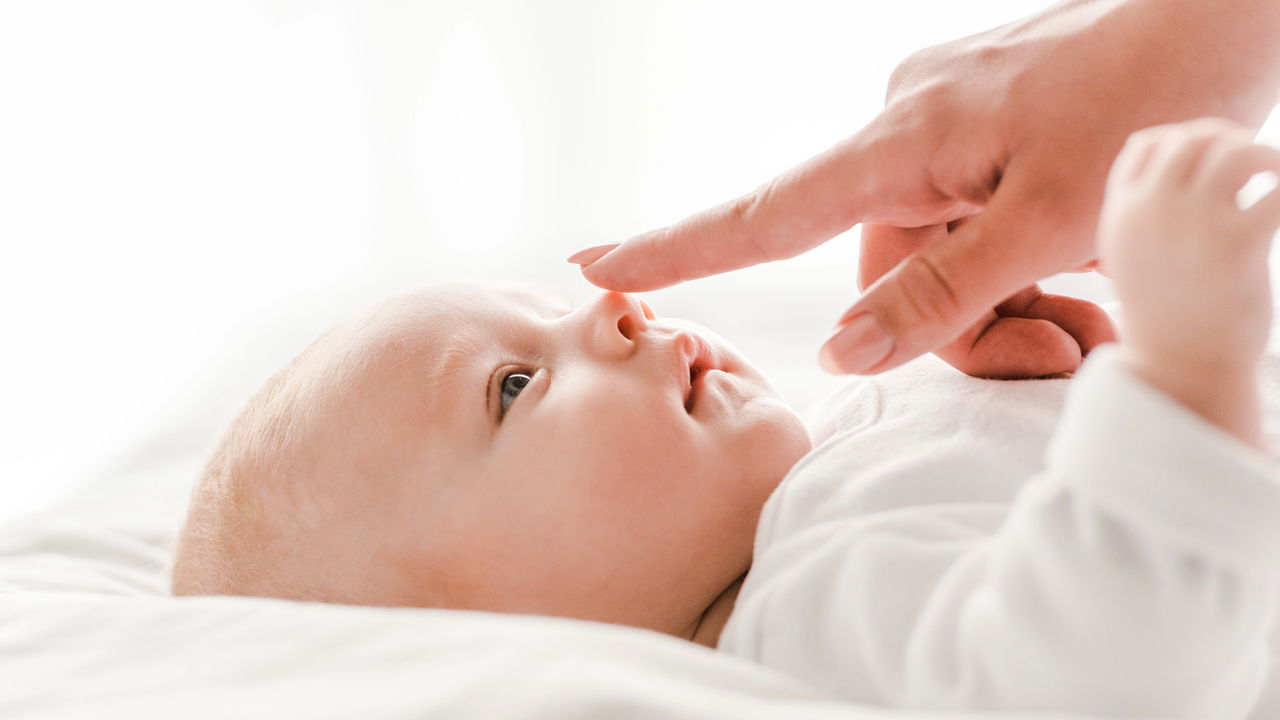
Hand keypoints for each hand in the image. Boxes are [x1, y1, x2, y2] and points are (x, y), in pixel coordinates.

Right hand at [571, 0, 1279, 378]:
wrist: (1226, 9)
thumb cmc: (1153, 95)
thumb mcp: (1052, 217)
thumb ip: (944, 293)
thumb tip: (842, 352)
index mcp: (904, 144)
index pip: (764, 216)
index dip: (676, 250)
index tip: (595, 270)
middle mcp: (907, 131)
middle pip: (887, 274)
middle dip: (964, 331)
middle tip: (1061, 347)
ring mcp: (947, 129)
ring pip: (937, 259)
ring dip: (1005, 304)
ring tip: (1090, 304)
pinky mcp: (985, 130)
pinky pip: (971, 222)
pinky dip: (1016, 263)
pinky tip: (1079, 261)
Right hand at [1100, 117, 1279, 372]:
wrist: (1181, 367)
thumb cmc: (1165, 315)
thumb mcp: (1134, 260)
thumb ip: (1144, 216)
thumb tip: (1175, 175)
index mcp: (1123, 215)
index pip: (1145, 145)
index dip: (1181, 139)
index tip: (1209, 156)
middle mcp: (1152, 211)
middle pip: (1191, 140)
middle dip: (1226, 140)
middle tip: (1253, 164)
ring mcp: (1194, 224)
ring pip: (1234, 152)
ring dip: (1264, 156)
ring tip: (1277, 175)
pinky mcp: (1238, 242)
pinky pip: (1278, 190)